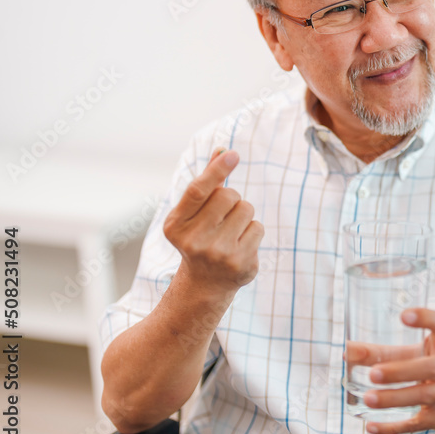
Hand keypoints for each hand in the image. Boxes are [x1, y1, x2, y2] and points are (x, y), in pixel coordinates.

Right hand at [162, 148, 263, 294]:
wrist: (205, 283)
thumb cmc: (200, 237)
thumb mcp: (194, 213)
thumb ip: (207, 182)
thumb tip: (222, 150)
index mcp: (176, 225)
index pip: (198, 190)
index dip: (216, 169)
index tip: (233, 154)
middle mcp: (194, 241)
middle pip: (229, 195)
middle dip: (232, 198)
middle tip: (223, 216)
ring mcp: (218, 254)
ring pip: (247, 209)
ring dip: (243, 215)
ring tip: (231, 232)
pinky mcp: (240, 264)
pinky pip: (258, 227)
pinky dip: (253, 231)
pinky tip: (240, 245)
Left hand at [346, 308, 434, 433]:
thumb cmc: (433, 365)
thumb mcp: (416, 352)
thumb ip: (383, 353)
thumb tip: (347, 352)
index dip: (426, 318)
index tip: (404, 315)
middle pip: (431, 368)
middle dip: (400, 371)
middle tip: (373, 373)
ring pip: (423, 396)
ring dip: (393, 398)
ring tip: (368, 398)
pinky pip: (417, 424)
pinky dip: (393, 427)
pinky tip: (372, 425)